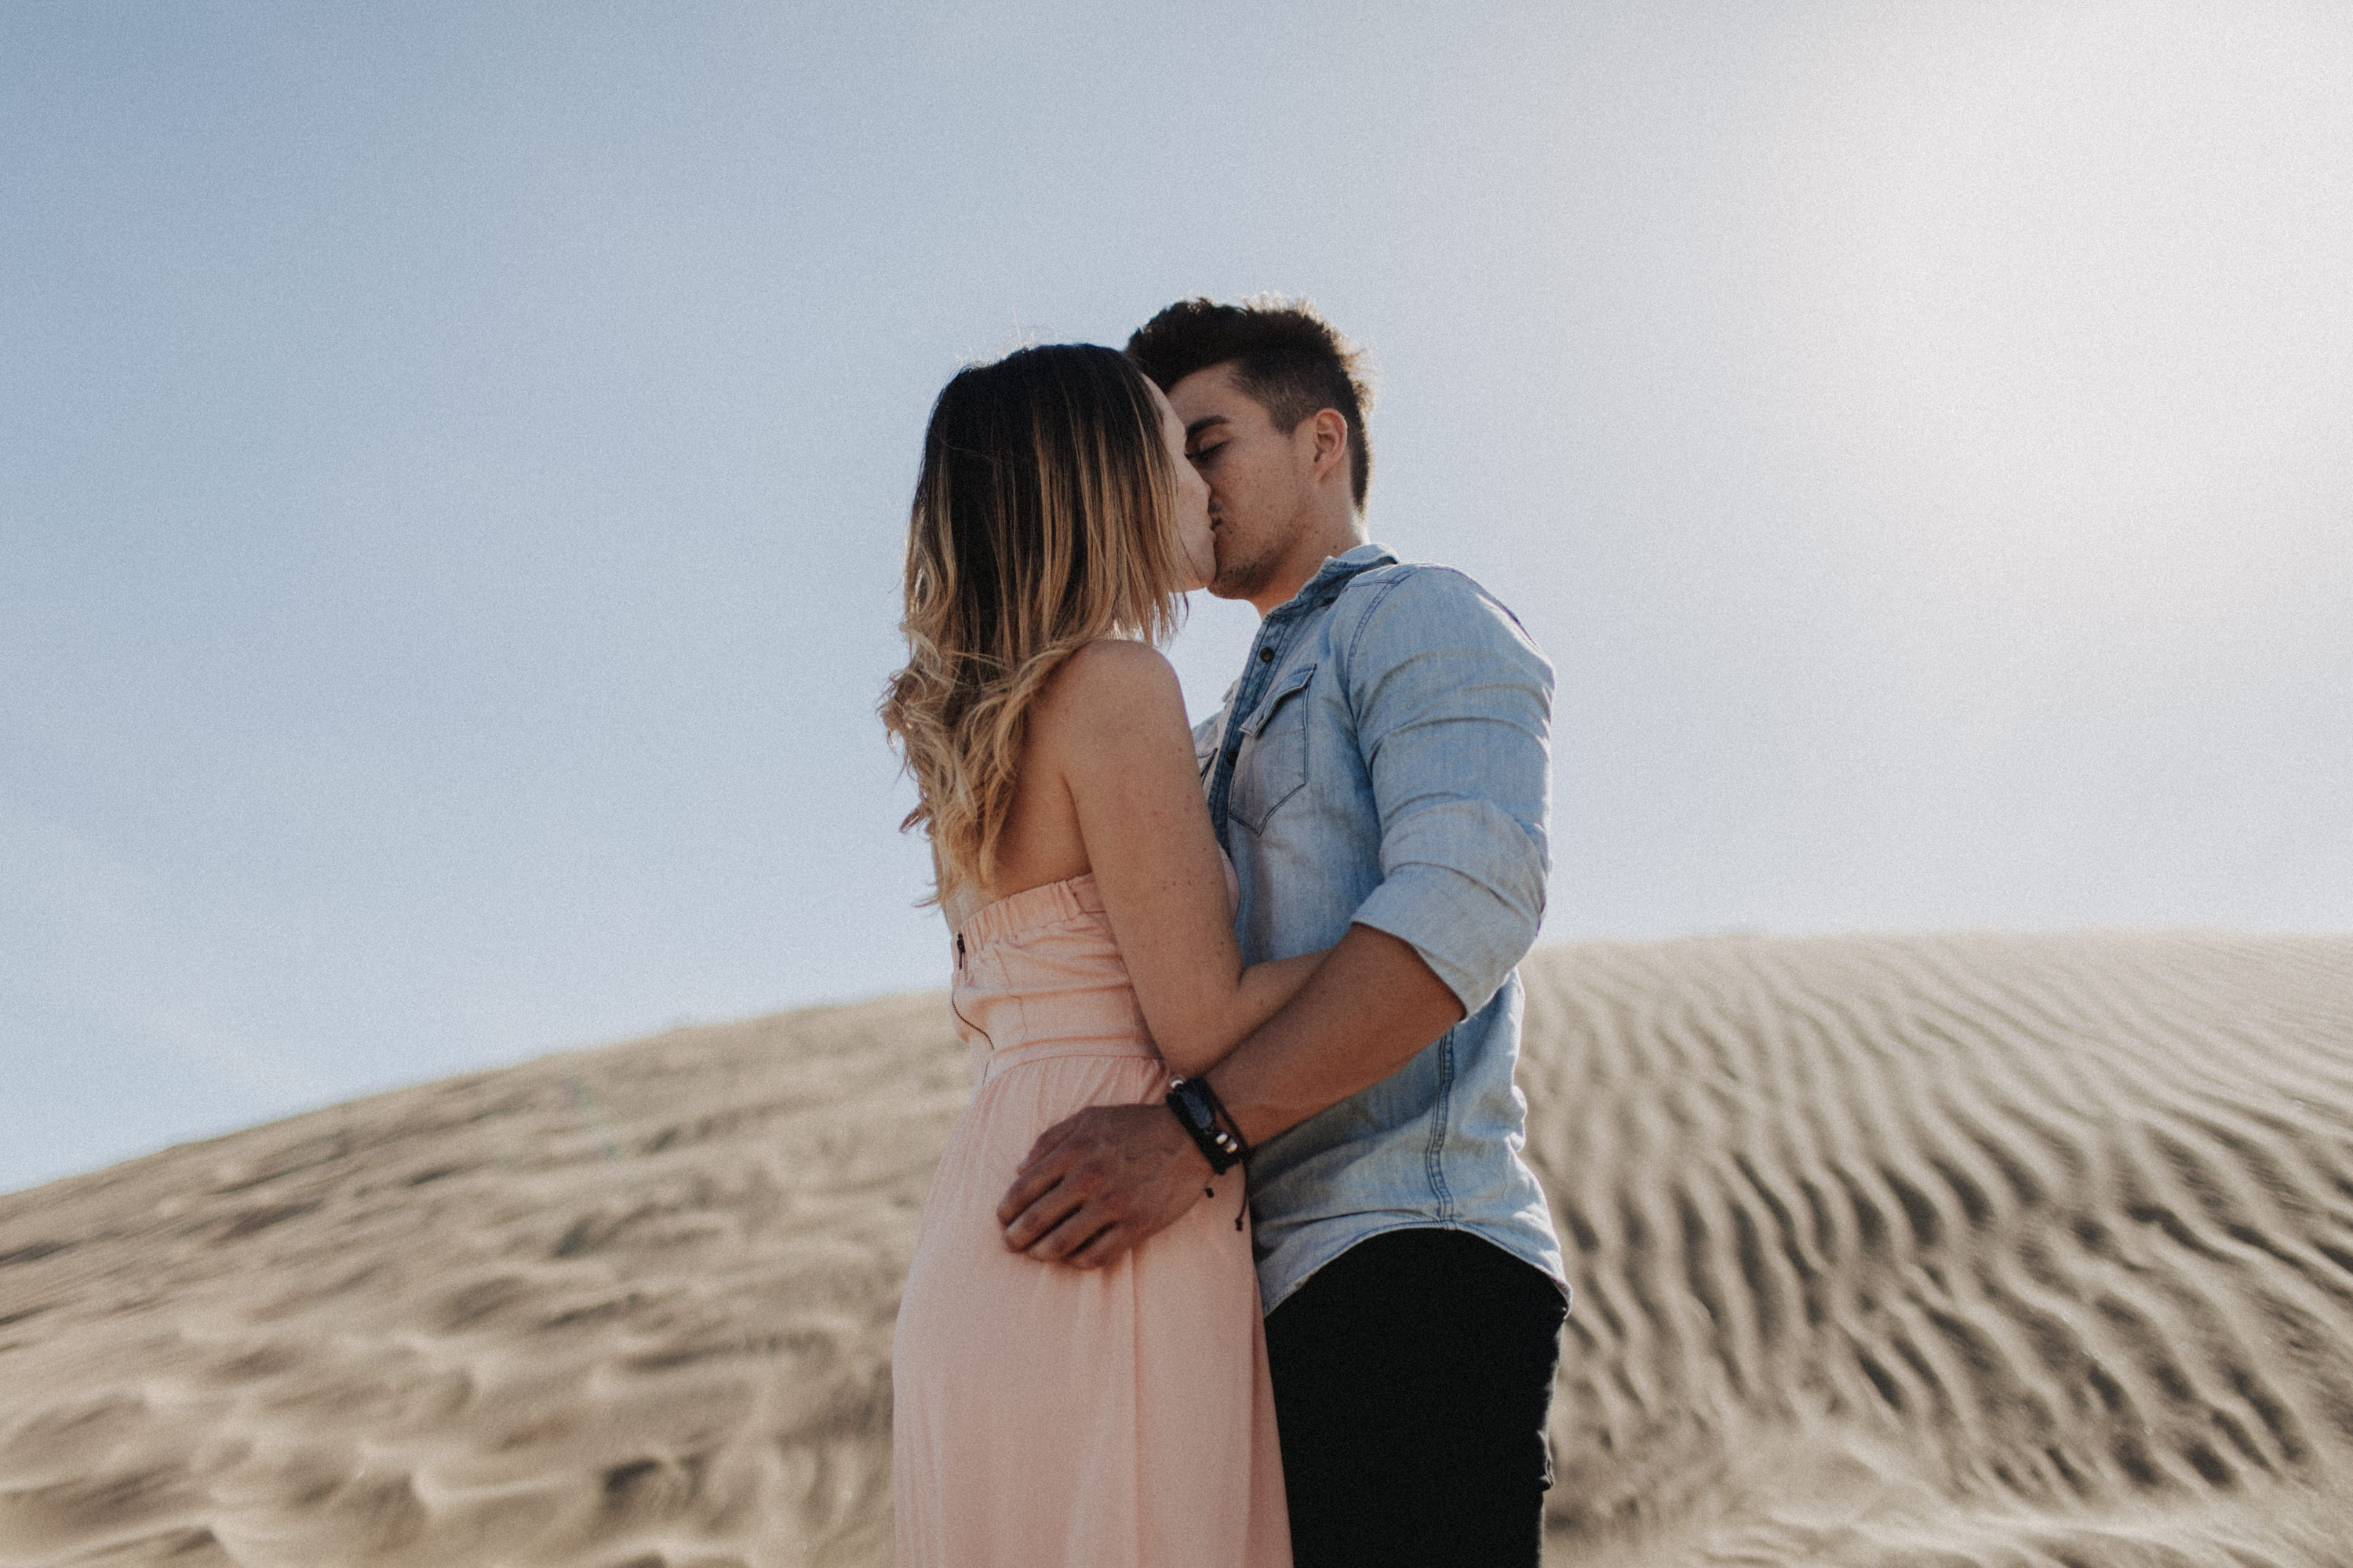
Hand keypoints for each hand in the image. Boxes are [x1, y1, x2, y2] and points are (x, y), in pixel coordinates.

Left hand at [996, 1102, 1212, 1267]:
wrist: (1188, 1137)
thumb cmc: (1134, 1126)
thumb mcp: (1089, 1118)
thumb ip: (1050, 1139)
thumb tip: (1019, 1169)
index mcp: (1072, 1151)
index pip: (1023, 1189)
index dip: (1006, 1209)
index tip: (1002, 1219)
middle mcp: (1088, 1179)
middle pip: (1036, 1221)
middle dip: (1015, 1237)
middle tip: (1011, 1244)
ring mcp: (1113, 1205)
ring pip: (1061, 1244)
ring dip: (1041, 1253)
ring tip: (1037, 1254)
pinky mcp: (1136, 1226)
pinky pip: (1096, 1255)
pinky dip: (1078, 1261)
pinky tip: (1073, 1257)